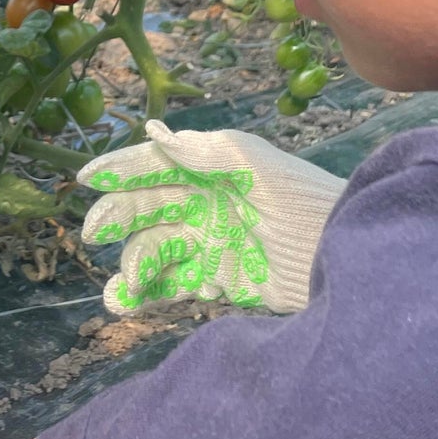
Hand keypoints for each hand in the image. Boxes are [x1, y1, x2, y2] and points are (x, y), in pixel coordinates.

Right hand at [78, 120, 345, 314]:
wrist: (351, 259)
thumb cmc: (309, 203)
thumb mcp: (260, 168)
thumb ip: (206, 153)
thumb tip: (153, 134)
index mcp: (213, 168)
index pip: (156, 164)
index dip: (120, 169)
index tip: (86, 179)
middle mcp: (204, 203)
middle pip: (146, 208)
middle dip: (117, 218)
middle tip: (95, 234)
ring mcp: (209, 243)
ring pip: (153, 251)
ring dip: (131, 267)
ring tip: (119, 293)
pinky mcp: (218, 281)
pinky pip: (172, 285)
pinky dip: (147, 294)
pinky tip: (126, 303)